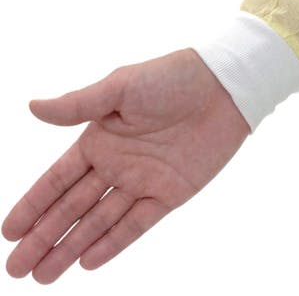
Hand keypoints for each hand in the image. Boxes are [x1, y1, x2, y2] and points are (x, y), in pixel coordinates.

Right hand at [2, 48, 249, 283]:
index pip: (58, 179)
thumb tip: (31, 107)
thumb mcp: (121, 87)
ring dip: (73, 246)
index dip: (33, 205)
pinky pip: (137, 222)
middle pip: (73, 207)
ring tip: (45, 274)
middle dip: (45, 236)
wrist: (223, 88)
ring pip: (100, 221)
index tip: (9, 231)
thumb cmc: (171, 78)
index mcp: (100, 138)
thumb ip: (78, 105)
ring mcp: (143, 179)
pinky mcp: (171, 192)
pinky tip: (89, 260)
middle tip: (18, 268)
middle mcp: (117, 162)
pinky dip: (113, 242)